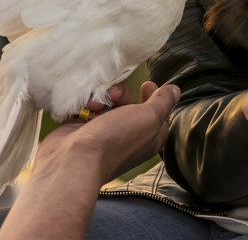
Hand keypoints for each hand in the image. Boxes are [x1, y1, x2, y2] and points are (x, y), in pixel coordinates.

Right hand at [36, 81, 180, 184]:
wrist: (72, 161)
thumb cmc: (115, 140)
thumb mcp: (148, 117)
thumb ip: (163, 102)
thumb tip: (175, 90)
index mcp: (149, 135)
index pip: (156, 110)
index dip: (154, 95)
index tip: (146, 85)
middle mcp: (127, 133)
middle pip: (129, 101)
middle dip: (121, 95)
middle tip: (114, 98)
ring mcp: (103, 131)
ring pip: (107, 102)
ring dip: (101, 98)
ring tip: (94, 107)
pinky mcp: (82, 128)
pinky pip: (86, 106)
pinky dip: (84, 104)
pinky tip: (82, 110)